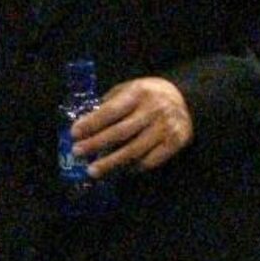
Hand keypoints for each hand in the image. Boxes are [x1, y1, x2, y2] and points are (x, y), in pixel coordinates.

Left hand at [72, 75, 192, 174]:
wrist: (184, 98)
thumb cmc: (147, 95)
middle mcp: (154, 110)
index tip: (74, 133)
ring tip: (92, 171)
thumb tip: (85, 126)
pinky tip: (118, 171)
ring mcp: (166, 128)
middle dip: (96, 144)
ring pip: (134, 151)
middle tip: (77, 153)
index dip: (92, 123)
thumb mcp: (129, 89)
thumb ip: (110, 104)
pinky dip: (132, 168)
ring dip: (111, 163)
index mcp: (139, 93)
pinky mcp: (175, 142)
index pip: (111, 110)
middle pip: (120, 132)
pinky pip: (150, 160)